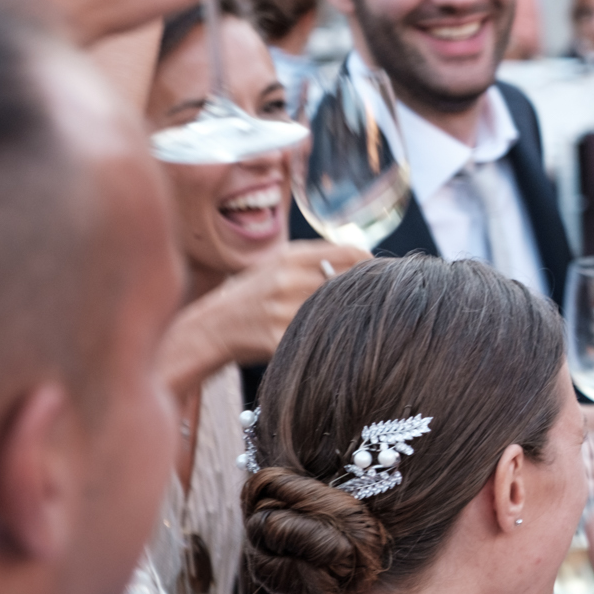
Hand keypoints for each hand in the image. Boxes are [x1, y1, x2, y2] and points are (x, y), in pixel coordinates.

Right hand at [178, 242, 368, 372]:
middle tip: (381, 297)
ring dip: (352, 316)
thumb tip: (361, 258)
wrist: (210, 328)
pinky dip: (331, 338)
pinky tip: (335, 341)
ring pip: (337, 310)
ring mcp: (283, 309)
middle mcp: (288, 279)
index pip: (348, 252)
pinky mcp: (279, 338)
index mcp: (289, 256)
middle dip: (367, 290)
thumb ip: (312, 259)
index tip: (383, 272)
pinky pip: (319, 337)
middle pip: (349, 281)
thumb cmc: (251, 295)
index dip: (372, 262)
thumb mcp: (276, 265)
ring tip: (359, 320)